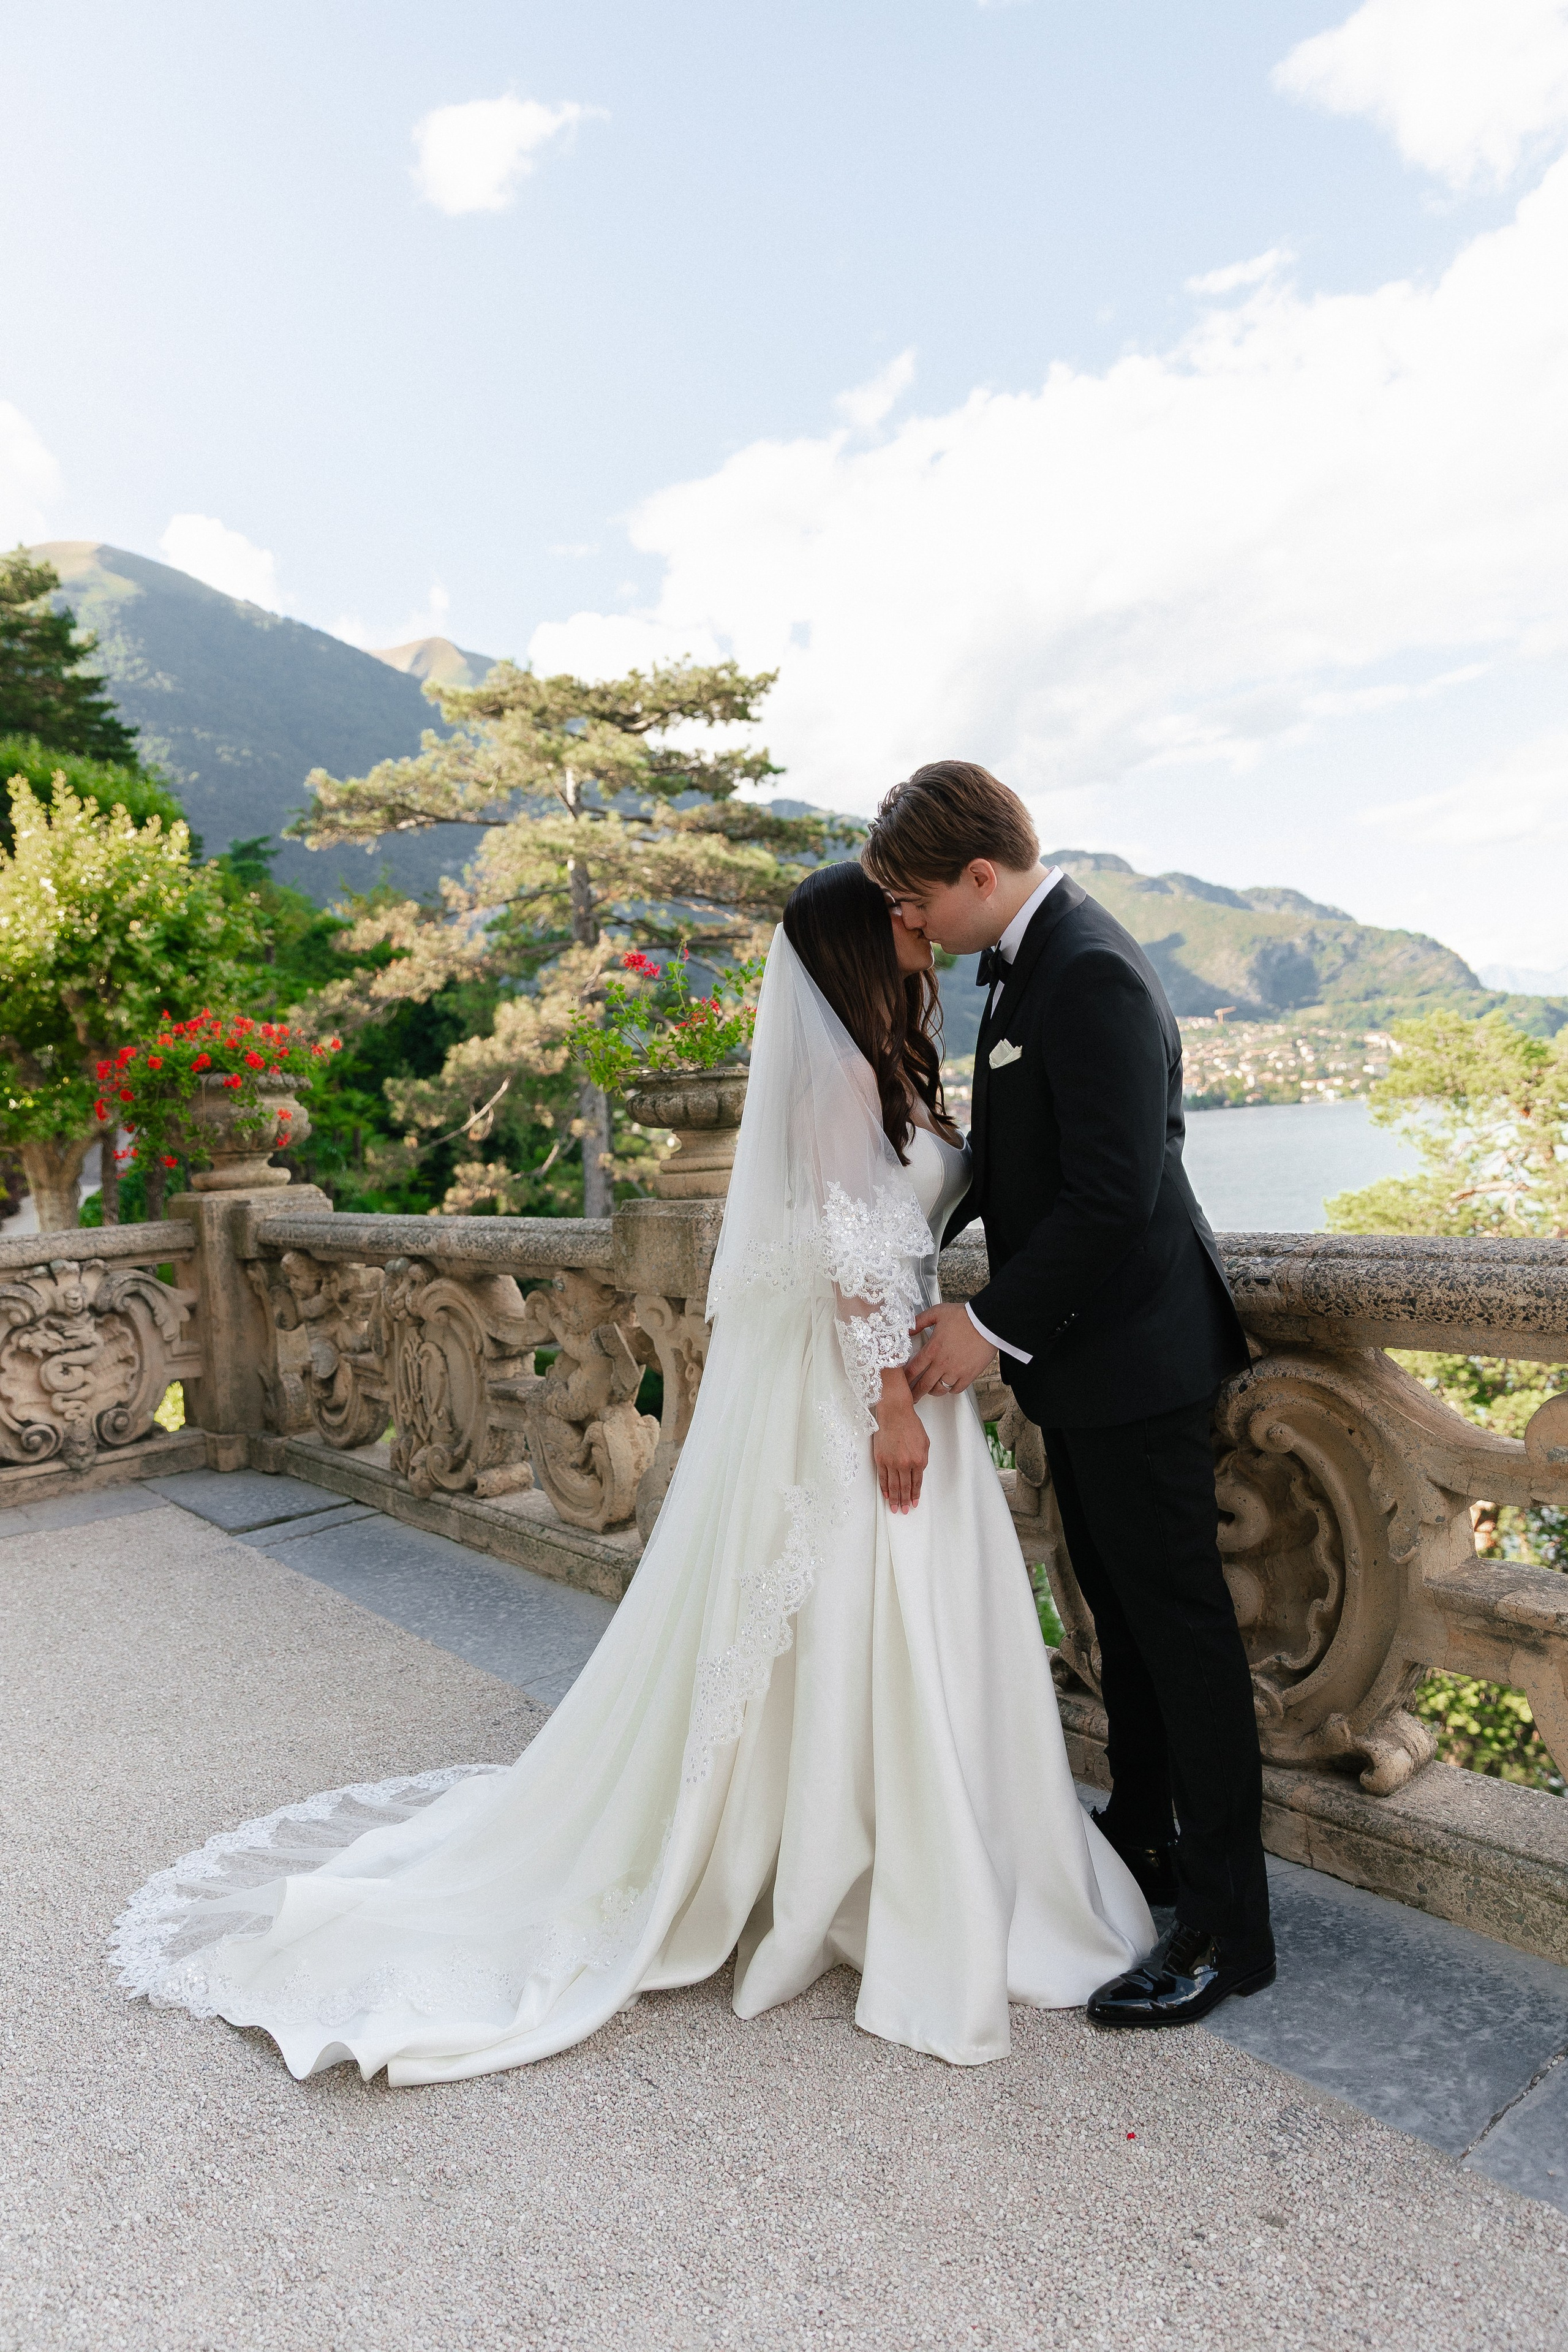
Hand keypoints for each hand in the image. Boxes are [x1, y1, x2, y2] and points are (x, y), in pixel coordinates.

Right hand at [873, 1372, 929, 1512]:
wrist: (895, 1413)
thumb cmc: (911, 1425)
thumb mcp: (925, 1443)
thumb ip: (923, 1459)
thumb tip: (918, 1472)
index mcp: (918, 1460)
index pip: (916, 1483)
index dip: (915, 1495)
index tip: (914, 1503)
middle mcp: (904, 1464)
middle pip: (904, 1487)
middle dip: (904, 1501)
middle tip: (903, 1511)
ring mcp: (891, 1462)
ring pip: (893, 1486)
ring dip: (894, 1498)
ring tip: (894, 1508)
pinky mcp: (880, 1458)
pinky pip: (882, 1477)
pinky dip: (884, 1487)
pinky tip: (886, 1495)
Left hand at [906, 1302, 995, 1400]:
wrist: (988, 1322)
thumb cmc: (965, 1316)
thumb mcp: (937, 1313)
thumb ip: (920, 1321)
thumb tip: (909, 1328)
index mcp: (932, 1349)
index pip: (913, 1369)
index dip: (905, 1378)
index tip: (902, 1382)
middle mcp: (942, 1363)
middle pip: (923, 1384)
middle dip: (915, 1393)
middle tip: (911, 1397)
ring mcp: (956, 1371)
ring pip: (940, 1389)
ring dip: (932, 1392)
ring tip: (930, 1391)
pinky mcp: (969, 1375)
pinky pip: (956, 1389)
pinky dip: (951, 1390)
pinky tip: (948, 1386)